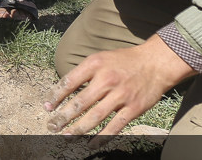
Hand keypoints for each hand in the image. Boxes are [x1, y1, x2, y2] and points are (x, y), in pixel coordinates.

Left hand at [44, 35, 195, 145]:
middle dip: (62, 117)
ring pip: (94, 117)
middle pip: (79, 103)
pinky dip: (102, 137)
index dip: (56, 96)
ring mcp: (120, 95)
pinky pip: (115, 126)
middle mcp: (106, 79)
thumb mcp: (101, 58)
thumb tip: (64, 90)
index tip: (47, 107)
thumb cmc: (124, 61)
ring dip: (78, 129)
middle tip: (51, 126)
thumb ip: (84, 72)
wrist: (155, 63)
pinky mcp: (133, 108)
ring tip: (65, 136)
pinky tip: (91, 144)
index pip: (69, 82)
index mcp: (95, 64)